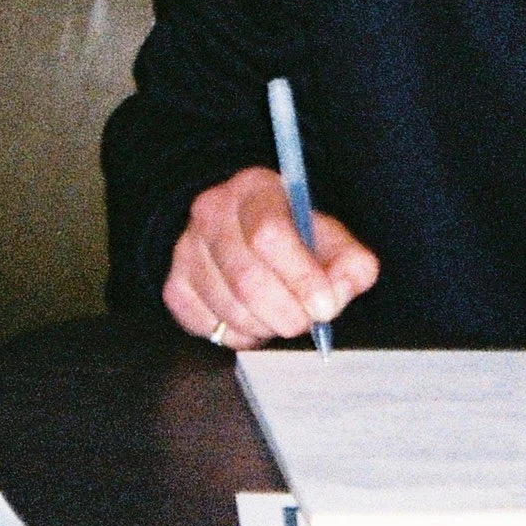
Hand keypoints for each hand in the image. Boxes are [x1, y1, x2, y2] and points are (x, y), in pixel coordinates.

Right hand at [165, 168, 379, 349]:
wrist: (245, 238)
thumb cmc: (294, 239)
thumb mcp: (330, 239)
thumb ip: (350, 263)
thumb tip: (338, 293)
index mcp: (255, 189)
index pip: (269, 233)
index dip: (300, 277)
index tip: (324, 307)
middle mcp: (212, 211)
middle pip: (246, 278)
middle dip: (286, 312)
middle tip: (306, 322)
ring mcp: (187, 249)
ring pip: (228, 307)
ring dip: (266, 325)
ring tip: (282, 315)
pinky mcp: (175, 286)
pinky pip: (210, 327)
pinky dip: (241, 336)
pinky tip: (255, 319)